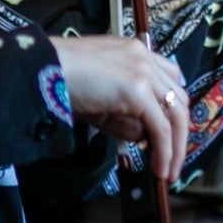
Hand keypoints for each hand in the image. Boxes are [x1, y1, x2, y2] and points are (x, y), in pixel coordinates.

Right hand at [49, 34, 191, 183]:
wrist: (42, 69)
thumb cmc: (60, 80)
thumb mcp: (100, 96)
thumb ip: (124, 111)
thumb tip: (144, 136)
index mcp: (134, 51)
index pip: (170, 79)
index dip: (172, 109)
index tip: (168, 132)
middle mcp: (145, 57)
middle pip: (179, 98)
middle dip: (179, 131)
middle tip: (172, 157)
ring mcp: (144, 72)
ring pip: (177, 114)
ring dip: (177, 147)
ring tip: (167, 171)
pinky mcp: (138, 91)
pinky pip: (161, 128)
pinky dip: (166, 151)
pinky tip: (159, 168)